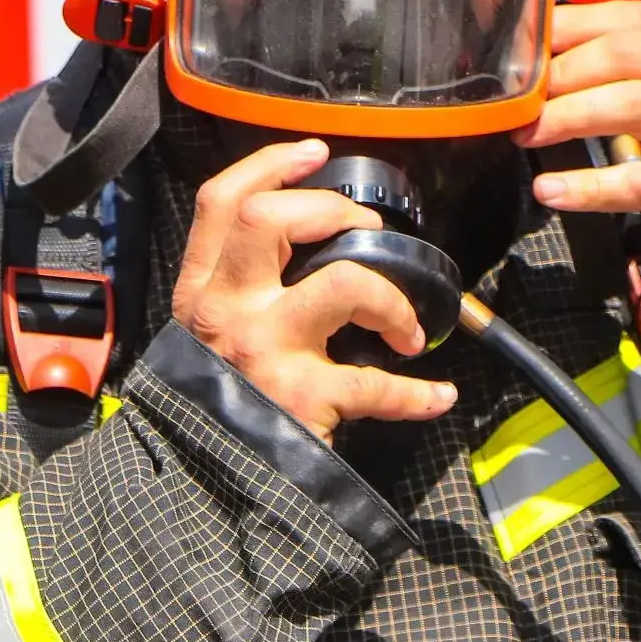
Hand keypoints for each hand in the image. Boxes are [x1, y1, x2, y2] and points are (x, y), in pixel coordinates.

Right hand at [171, 139, 458, 443]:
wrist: (210, 487)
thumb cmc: (220, 402)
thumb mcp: (205, 335)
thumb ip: (236, 288)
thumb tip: (302, 238)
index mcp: (202, 292)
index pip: (222, 202)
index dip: (270, 164)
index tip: (315, 154)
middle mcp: (226, 313)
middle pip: (268, 220)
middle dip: (331, 209)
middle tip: (367, 229)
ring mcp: (264, 354)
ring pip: (341, 282)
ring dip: (389, 295)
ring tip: (406, 325)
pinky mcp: (304, 400)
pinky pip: (377, 385)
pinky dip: (417, 392)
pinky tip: (438, 395)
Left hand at [512, 1, 640, 258]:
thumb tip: (552, 44)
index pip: (632, 17)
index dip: (570, 27)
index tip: (525, 47)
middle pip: (624, 54)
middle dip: (560, 73)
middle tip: (521, 100)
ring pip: (630, 104)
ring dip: (565, 117)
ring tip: (526, 134)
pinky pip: (639, 182)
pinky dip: (587, 187)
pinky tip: (550, 190)